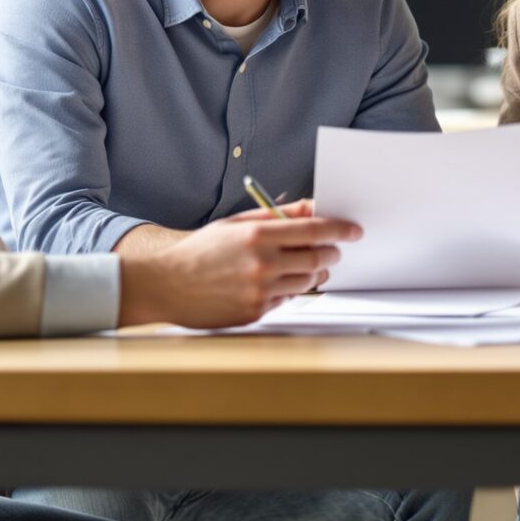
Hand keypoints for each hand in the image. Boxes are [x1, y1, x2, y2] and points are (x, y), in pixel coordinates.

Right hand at [118, 202, 358, 327]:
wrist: (166, 285)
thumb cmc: (200, 251)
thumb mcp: (235, 223)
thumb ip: (275, 215)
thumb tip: (310, 207)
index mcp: (256, 235)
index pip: (313, 230)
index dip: (339, 229)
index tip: (353, 230)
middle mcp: (261, 264)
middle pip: (317, 259)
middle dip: (330, 254)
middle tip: (332, 251)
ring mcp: (259, 291)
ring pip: (306, 283)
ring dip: (313, 274)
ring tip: (306, 267)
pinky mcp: (255, 313)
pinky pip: (286, 300)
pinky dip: (287, 291)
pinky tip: (275, 283)